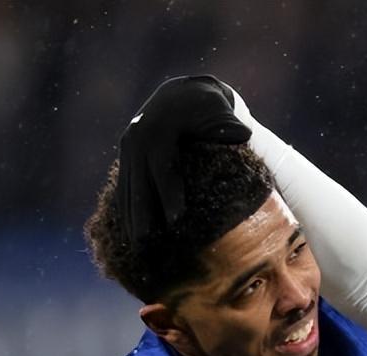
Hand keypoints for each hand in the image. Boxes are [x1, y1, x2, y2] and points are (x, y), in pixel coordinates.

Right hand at [117, 75, 250, 241]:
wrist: (181, 95)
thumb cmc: (206, 106)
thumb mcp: (218, 109)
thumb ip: (227, 124)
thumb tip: (241, 134)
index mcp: (159, 129)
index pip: (163, 167)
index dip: (169, 195)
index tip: (177, 221)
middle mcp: (137, 138)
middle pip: (139, 182)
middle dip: (142, 215)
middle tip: (147, 245)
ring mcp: (128, 148)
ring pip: (128, 188)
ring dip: (130, 219)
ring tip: (135, 249)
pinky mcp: (126, 157)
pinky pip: (125, 187)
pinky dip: (126, 210)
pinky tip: (128, 235)